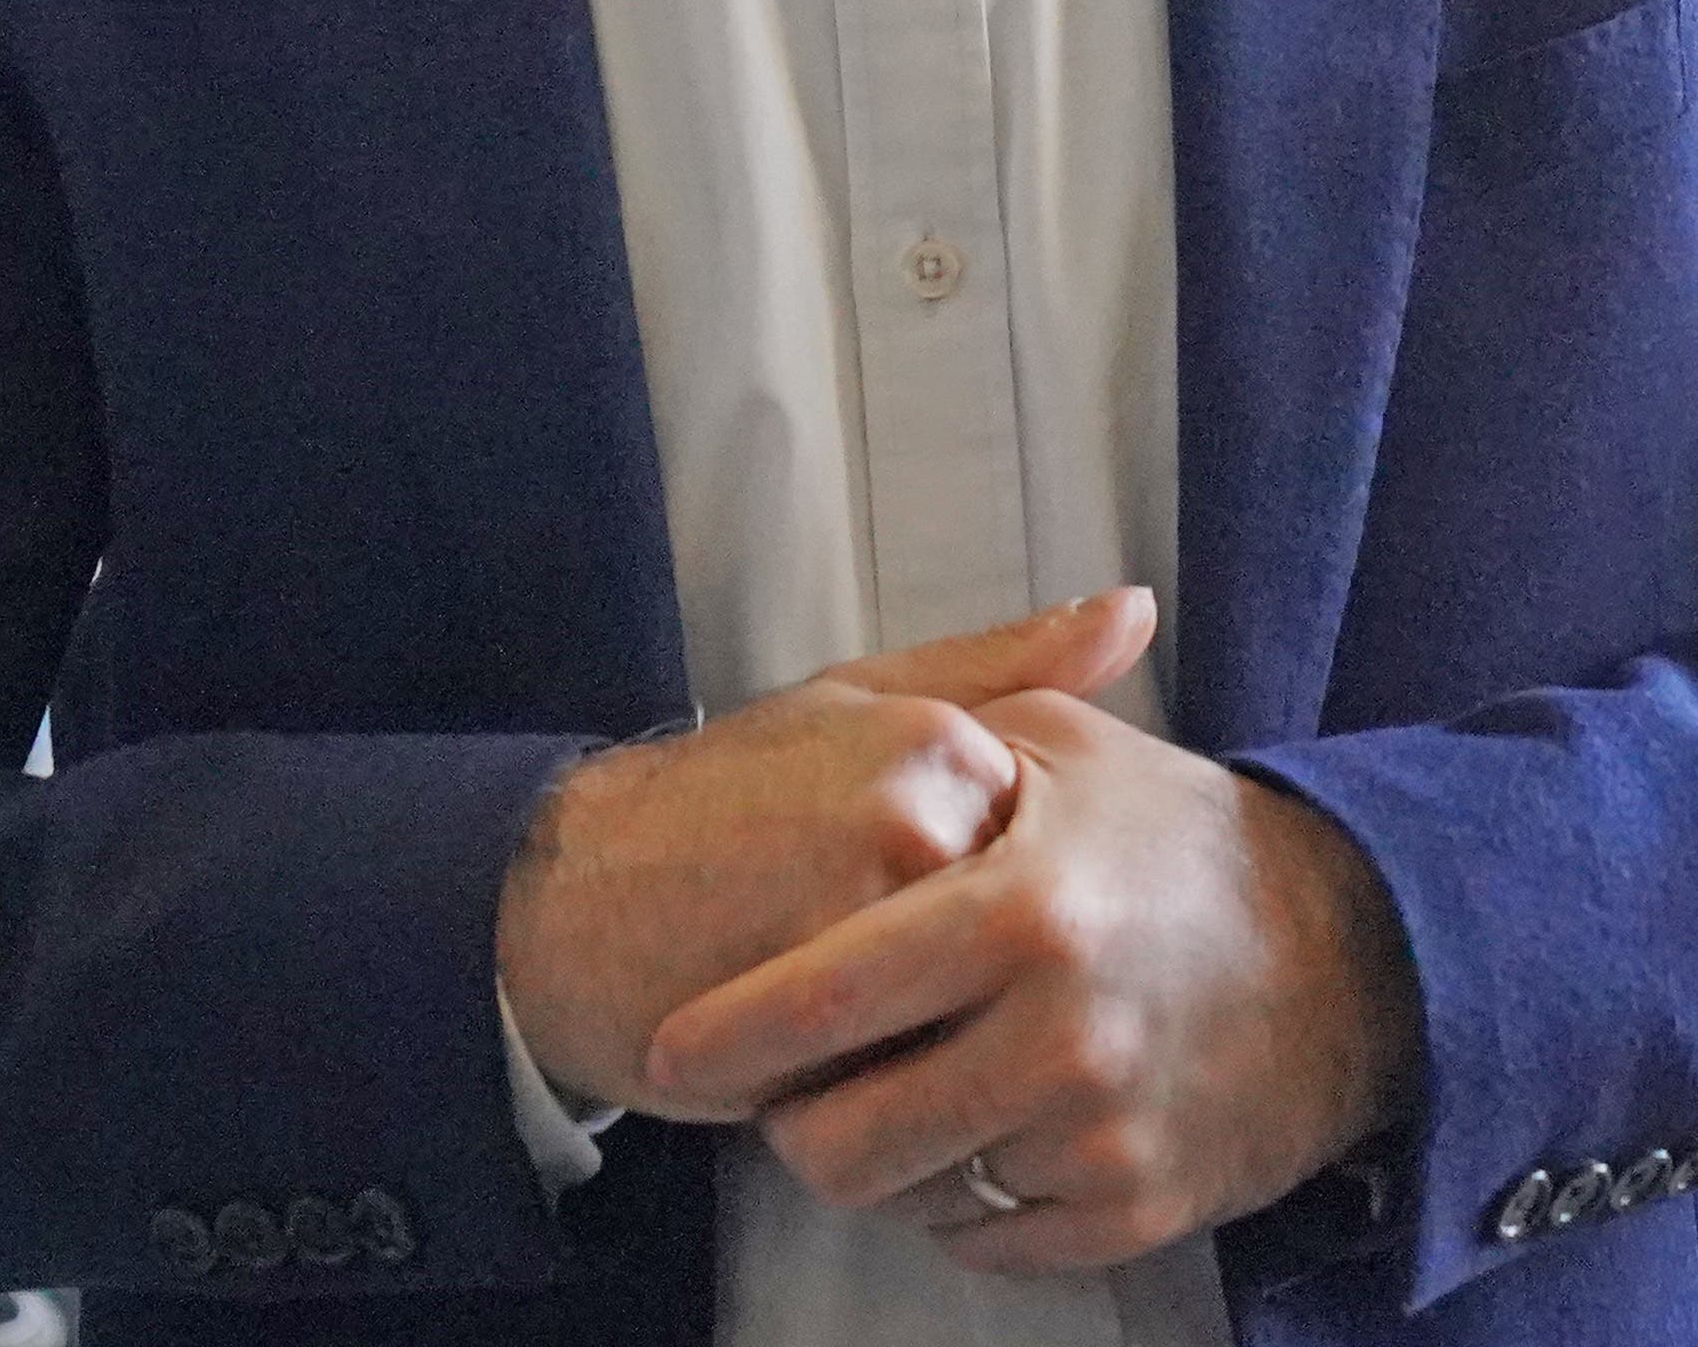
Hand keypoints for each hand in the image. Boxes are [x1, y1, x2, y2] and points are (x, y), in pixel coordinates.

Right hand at [497, 587, 1159, 1117]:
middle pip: (1017, 947)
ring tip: (858, 1021)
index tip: (935, 913)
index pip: (1054, 857)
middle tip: (902, 983)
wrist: (560, 893)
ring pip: (969, 1018)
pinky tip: (820, 1064)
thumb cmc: (719, 801)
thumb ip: (1005, 666)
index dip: (1002, 909)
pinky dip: (876, 1090)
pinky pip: (903, 1079)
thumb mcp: (857, 702)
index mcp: (945, 741)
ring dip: (931, 1043)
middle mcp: (917, 818)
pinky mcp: (807, 1014)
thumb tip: (1137, 609)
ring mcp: (861, 918)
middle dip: (973, 991)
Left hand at [636, 672, 1419, 1277]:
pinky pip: (982, 1242)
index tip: (668, 1051)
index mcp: (1023, 905)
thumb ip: (946, 722)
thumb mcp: (1069, 746)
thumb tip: (836, 719)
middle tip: (794, 1085)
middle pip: (837, 1144)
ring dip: (885, 1155)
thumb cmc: (1183, 847)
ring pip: (904, 1200)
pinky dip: (965, 1197)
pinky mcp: (1134, 1213)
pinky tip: (991, 1123)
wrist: (1357, 959)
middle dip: (790, 1122)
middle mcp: (1059, 1033)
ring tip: (914, 1084)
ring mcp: (1099, 1137)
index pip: (821, 1003)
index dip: (720, 1040)